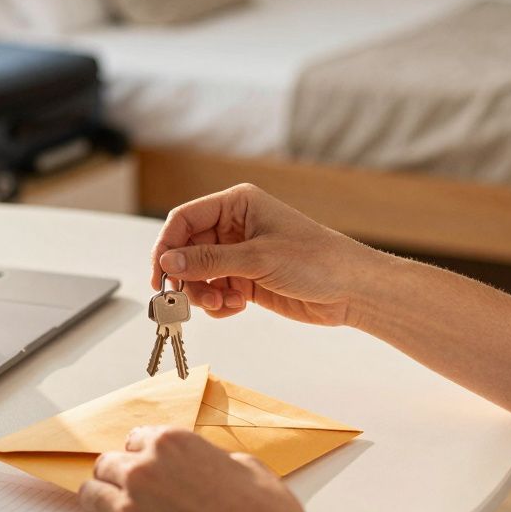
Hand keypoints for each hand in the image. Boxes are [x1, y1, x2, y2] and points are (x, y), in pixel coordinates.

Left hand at [79, 427, 412, 511]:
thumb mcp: (244, 465)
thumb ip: (207, 458)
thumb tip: (199, 465)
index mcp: (171, 444)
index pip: (133, 440)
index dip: (140, 455)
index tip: (143, 466)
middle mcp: (143, 472)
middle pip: (106, 466)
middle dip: (118, 477)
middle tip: (129, 492)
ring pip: (90, 497)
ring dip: (102, 502)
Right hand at [151, 183, 387, 325]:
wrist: (352, 290)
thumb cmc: (315, 260)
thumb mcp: (257, 259)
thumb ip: (208, 261)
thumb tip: (167, 262)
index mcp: (237, 204)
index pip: (184, 220)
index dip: (166, 246)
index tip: (158, 275)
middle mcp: (235, 226)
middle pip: (187, 250)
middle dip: (186, 276)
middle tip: (186, 299)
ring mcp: (240, 254)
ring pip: (199, 274)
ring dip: (203, 293)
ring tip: (222, 304)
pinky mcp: (247, 280)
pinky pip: (215, 291)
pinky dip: (219, 303)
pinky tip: (237, 307)